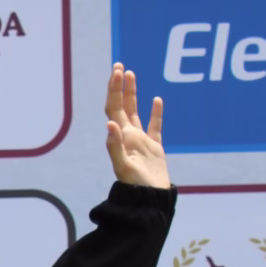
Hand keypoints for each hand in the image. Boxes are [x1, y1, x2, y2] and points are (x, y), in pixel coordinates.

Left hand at [104, 63, 169, 189]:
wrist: (149, 200)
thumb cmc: (135, 185)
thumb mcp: (123, 165)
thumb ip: (115, 146)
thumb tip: (109, 124)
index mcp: (120, 137)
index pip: (113, 108)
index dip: (114, 90)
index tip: (116, 71)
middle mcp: (128, 136)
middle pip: (121, 106)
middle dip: (120, 86)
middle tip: (119, 66)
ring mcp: (141, 141)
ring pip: (135, 112)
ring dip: (133, 94)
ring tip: (131, 74)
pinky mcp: (154, 148)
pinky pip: (155, 127)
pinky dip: (155, 113)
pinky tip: (156, 100)